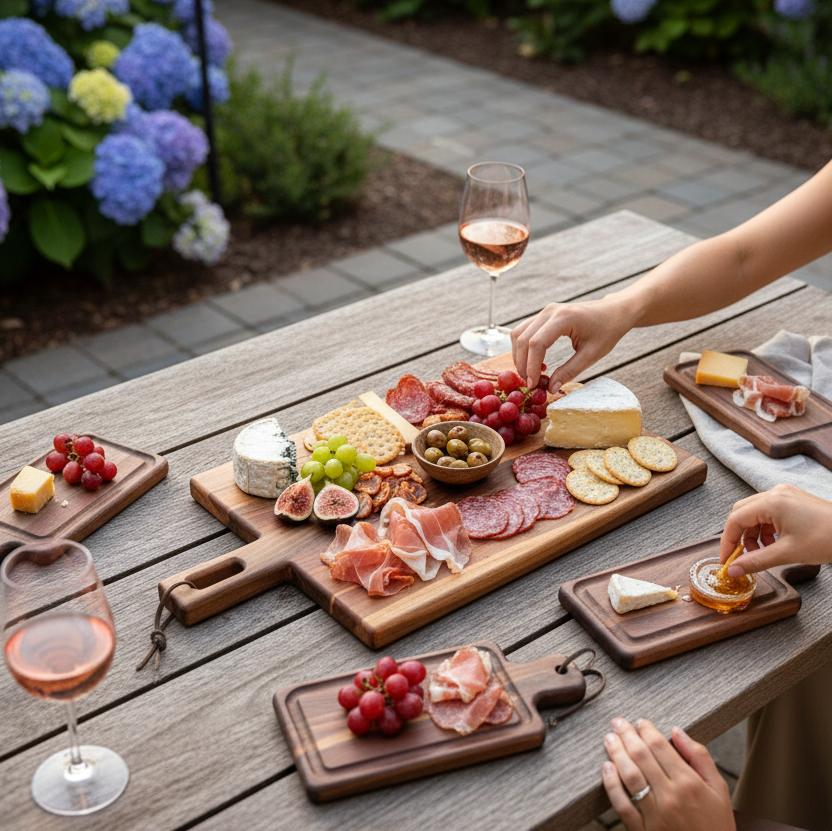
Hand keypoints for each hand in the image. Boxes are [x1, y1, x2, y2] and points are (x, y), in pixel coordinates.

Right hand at [510, 295, 632, 390]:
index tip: (533, 384)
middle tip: (530, 383)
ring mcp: (545, 311)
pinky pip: (524, 330)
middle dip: (522, 364)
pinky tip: (535, 362)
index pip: (536, 343)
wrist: (613, 312)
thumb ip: (570, 371)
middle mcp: (550, 311)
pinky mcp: (544, 315)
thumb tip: (550, 388)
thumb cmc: (607, 331)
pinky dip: (524, 348)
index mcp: (564, 318)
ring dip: (519, 356)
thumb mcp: (592, 355)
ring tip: (531, 374)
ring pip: (518, 334)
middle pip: (523, 339)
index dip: (531, 366)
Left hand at [601, 718, 734, 830]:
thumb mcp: (719, 790)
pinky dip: (611, 785)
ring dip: (616, 754)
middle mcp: (670, 796)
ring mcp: (654, 815)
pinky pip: (622, 804)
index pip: (659, 746)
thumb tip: (677, 731)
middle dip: (626, 735)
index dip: (646, 730)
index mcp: (689, 783)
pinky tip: (607, 768)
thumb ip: (699, 757)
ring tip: (609, 739)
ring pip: (629, 776)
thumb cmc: (716, 825)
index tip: (639, 722)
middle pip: (641, 756)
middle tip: (617, 722)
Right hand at [719, 484, 831, 575]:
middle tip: (740, 556)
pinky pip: (768, 511)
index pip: (735, 519)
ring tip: (761, 552)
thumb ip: (756, 561)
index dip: (728, 541)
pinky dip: (765, 527)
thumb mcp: (788, 553)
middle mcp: (775, 493)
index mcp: (771, 502)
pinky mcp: (793, 499)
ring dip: (752, 532)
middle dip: (738, 535)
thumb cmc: (827, 539)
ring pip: (754, 512)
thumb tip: (734, 570)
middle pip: (741, 512)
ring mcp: (785, 494)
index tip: (727, 559)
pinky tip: (773, 543)